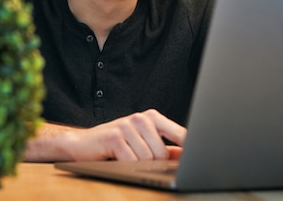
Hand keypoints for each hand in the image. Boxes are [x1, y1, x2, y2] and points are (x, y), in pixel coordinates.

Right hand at [62, 109, 186, 160]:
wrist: (81, 144)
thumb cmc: (114, 144)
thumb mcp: (142, 143)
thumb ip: (164, 148)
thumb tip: (185, 157)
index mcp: (152, 117)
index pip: (180, 134)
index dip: (189, 148)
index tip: (201, 155)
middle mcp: (141, 118)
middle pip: (162, 153)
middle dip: (153, 164)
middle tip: (137, 159)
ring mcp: (128, 126)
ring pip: (147, 159)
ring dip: (137, 165)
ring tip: (126, 158)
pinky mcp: (115, 137)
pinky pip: (132, 161)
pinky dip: (126, 166)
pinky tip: (118, 158)